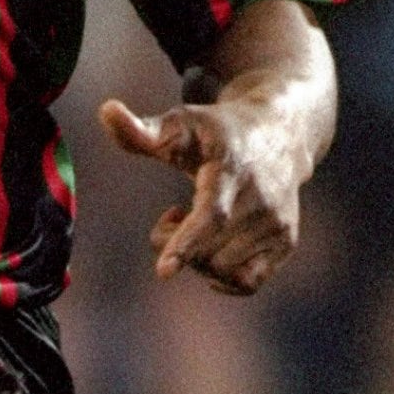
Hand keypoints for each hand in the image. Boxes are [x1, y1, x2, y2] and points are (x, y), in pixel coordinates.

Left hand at [98, 97, 304, 296]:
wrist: (277, 134)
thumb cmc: (216, 131)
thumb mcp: (180, 123)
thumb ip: (141, 129)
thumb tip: (106, 111)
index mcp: (233, 167)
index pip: (212, 213)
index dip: (186, 242)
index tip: (163, 270)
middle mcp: (262, 198)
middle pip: (210, 249)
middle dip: (174, 244)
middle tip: (169, 217)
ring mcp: (278, 222)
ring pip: (224, 269)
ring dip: (196, 258)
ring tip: (194, 223)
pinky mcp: (287, 241)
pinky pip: (247, 283)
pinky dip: (221, 277)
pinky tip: (212, 249)